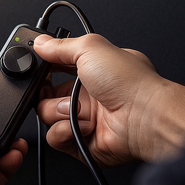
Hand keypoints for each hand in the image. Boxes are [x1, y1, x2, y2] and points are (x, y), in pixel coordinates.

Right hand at [35, 33, 184, 164]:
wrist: (145, 118)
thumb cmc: (129, 82)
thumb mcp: (91, 48)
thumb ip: (60, 45)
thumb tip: (41, 43)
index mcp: (90, 71)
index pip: (56, 67)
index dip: (44, 68)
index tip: (39, 68)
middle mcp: (86, 95)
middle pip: (45, 94)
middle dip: (46, 93)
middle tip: (60, 91)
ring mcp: (83, 119)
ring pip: (47, 115)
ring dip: (57, 112)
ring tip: (78, 110)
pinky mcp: (81, 141)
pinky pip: (55, 137)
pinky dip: (64, 131)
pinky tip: (82, 125)